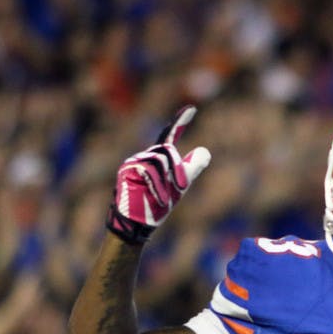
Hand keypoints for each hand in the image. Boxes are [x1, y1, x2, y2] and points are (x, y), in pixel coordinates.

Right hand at [106, 105, 210, 243]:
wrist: (136, 224)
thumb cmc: (156, 206)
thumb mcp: (179, 185)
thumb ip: (191, 167)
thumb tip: (205, 150)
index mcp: (157, 159)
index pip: (169, 137)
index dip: (180, 123)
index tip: (192, 109)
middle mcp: (144, 157)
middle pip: (168, 151)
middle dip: (176, 171)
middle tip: (175, 190)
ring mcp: (133, 162)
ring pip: (160, 159)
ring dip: (167, 181)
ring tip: (162, 199)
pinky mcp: (126, 170)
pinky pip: (149, 170)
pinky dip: (157, 186)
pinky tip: (157, 198)